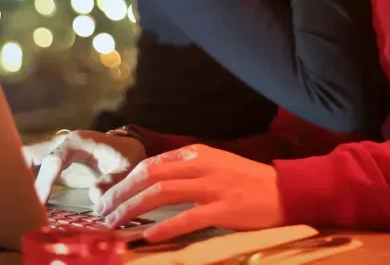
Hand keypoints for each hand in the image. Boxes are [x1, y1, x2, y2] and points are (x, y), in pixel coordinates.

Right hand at [23, 130, 146, 203]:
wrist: (125, 148)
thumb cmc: (126, 157)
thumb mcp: (127, 169)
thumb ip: (113, 182)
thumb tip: (94, 197)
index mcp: (77, 141)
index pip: (54, 159)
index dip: (44, 180)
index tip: (39, 202)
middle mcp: (60, 142)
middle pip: (30, 154)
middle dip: (18, 174)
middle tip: (14, 200)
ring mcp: (53, 150)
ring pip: (25, 159)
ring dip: (17, 178)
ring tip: (12, 202)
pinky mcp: (51, 163)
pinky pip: (30, 169)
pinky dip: (23, 182)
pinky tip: (20, 201)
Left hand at [95, 145, 283, 241]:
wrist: (287, 191)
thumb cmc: (249, 182)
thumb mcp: (215, 166)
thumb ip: (186, 171)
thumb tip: (152, 183)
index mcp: (197, 153)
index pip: (151, 163)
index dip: (125, 180)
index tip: (108, 196)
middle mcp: (202, 165)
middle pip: (150, 174)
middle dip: (121, 193)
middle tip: (102, 211)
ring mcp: (213, 186)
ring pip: (163, 192)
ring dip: (134, 208)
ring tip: (115, 223)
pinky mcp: (225, 208)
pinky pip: (189, 217)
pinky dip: (166, 227)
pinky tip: (149, 237)